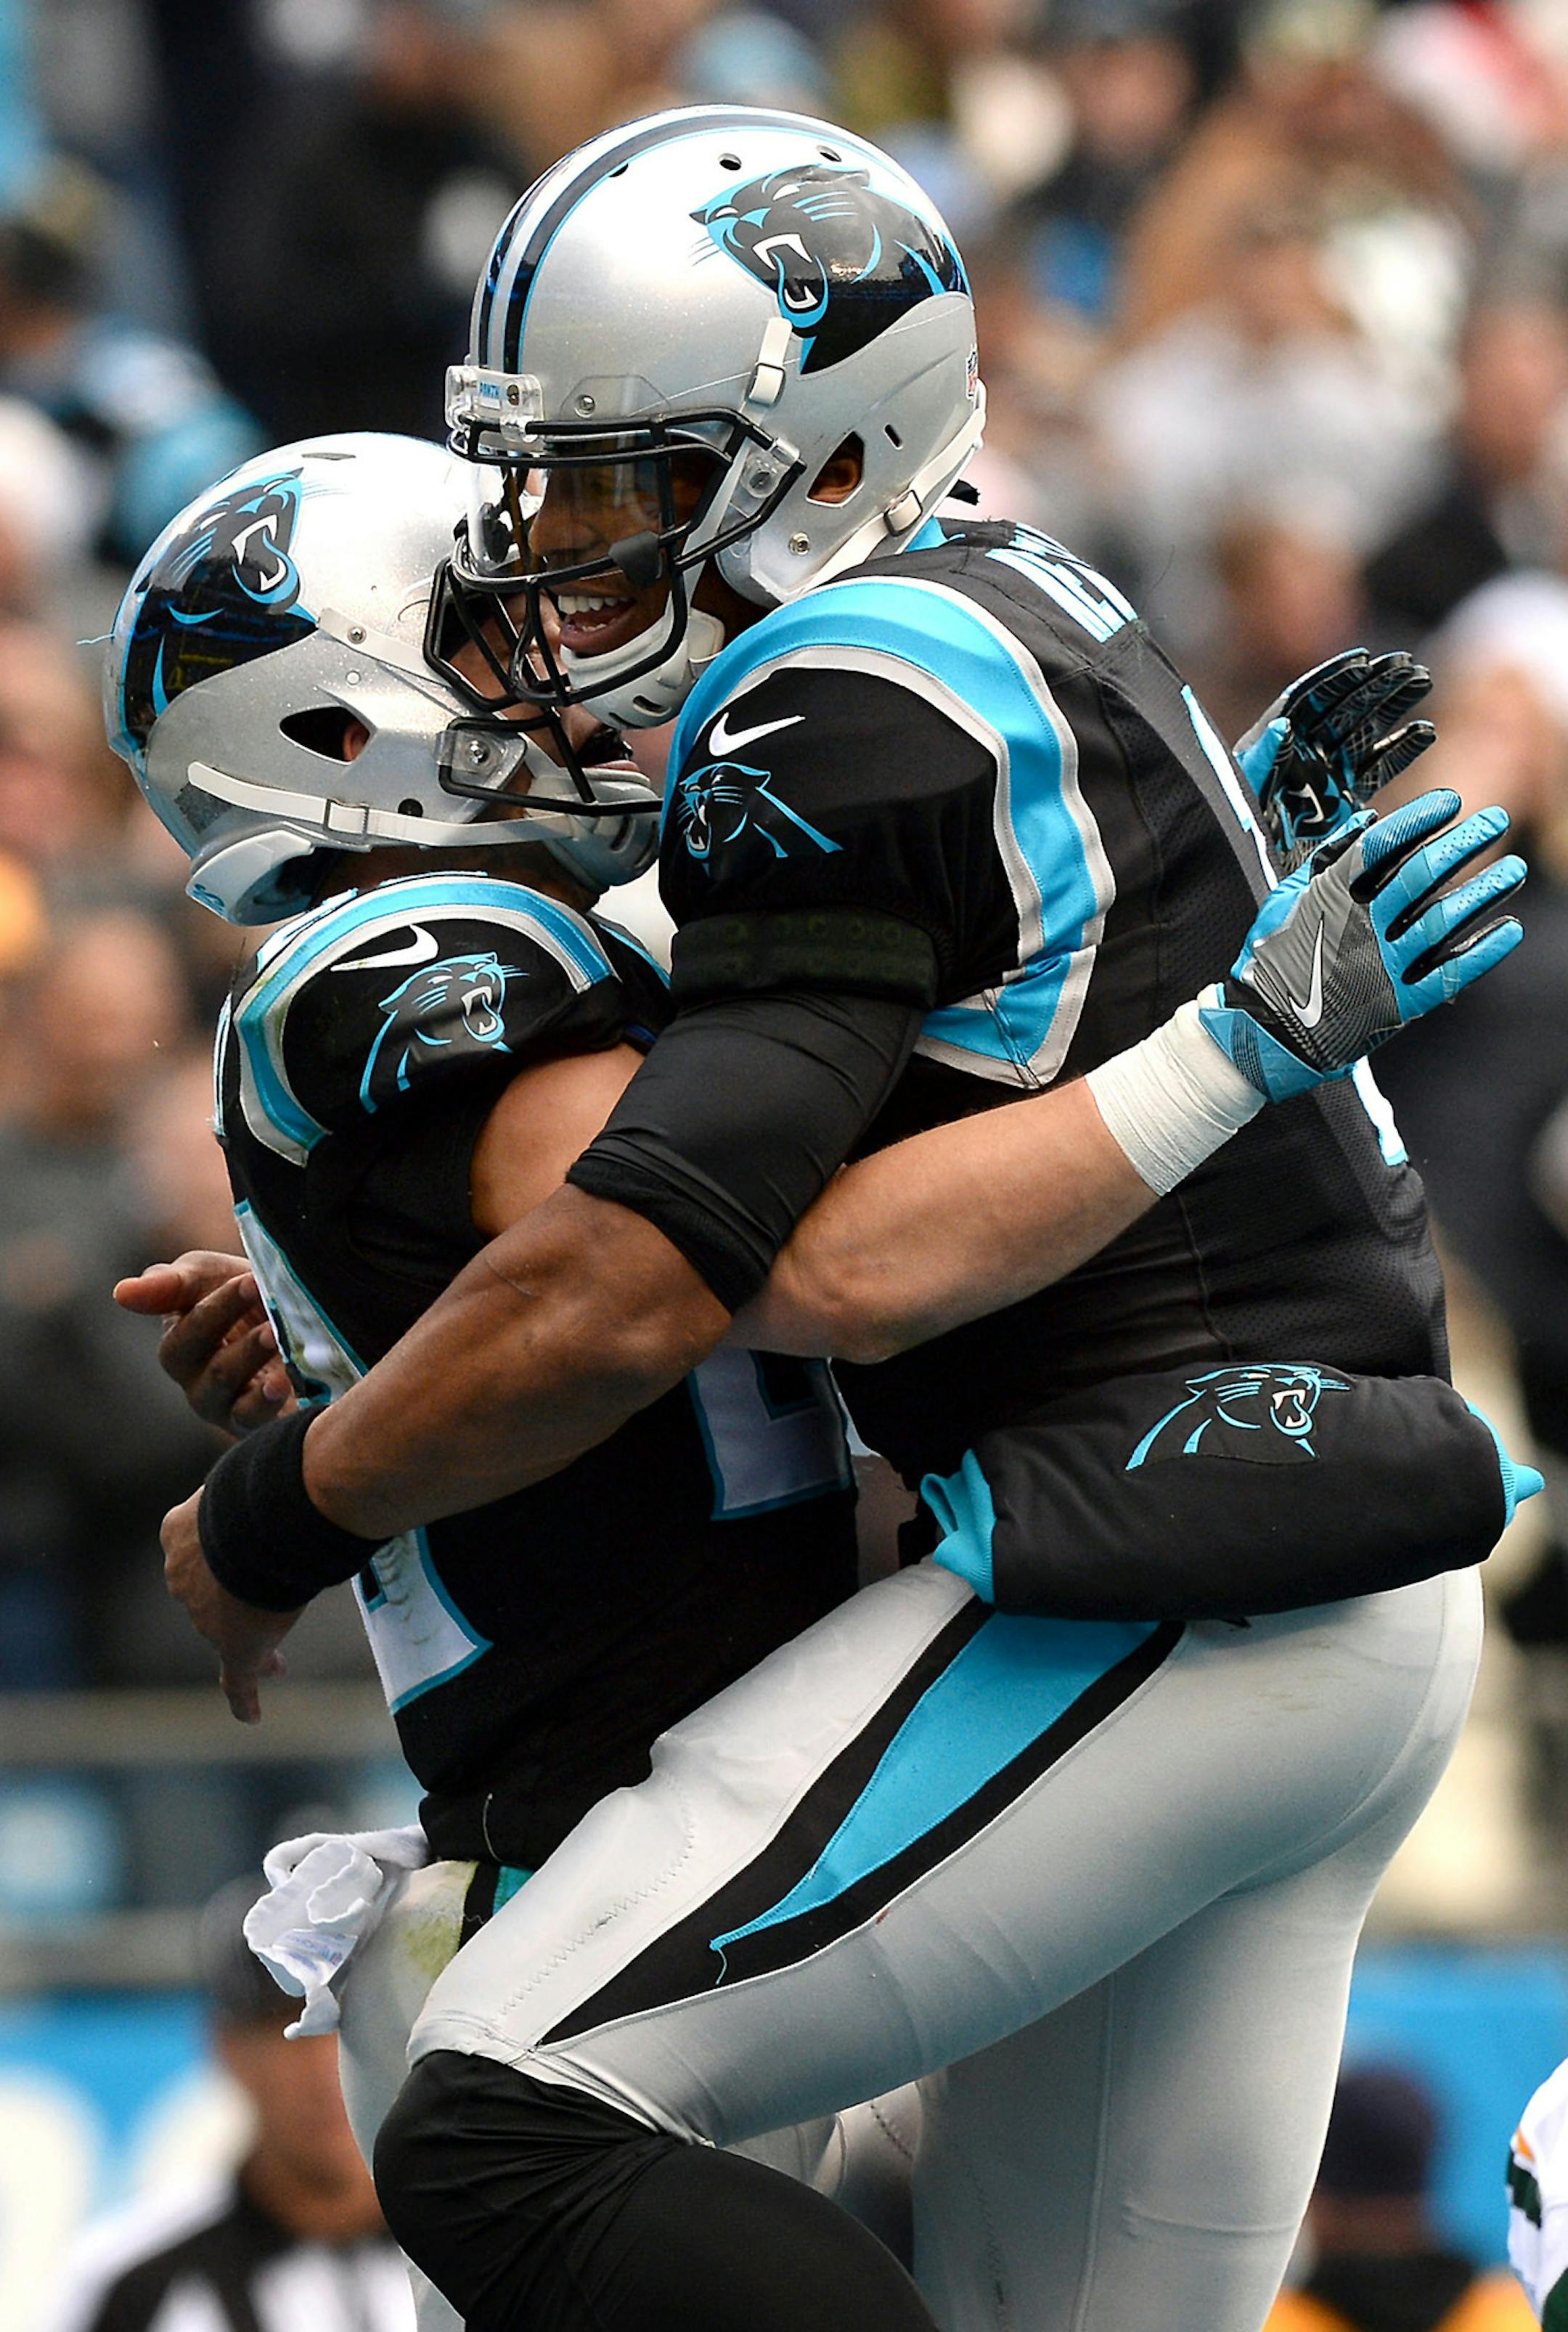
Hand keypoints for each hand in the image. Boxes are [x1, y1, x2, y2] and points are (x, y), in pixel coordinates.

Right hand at [115, 1252, 294, 1432]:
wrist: (295, 1320)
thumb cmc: (239, 1293)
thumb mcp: (205, 1276)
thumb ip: (167, 1284)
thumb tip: (121, 1293)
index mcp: (179, 1348)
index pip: (191, 1332)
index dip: (221, 1306)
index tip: (252, 1281)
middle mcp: (199, 1385)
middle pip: (217, 1370)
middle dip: (246, 1344)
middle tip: (275, 1322)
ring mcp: (229, 1409)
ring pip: (240, 1400)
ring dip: (259, 1373)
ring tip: (281, 1345)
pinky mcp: (261, 1424)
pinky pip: (258, 1420)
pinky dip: (271, 1402)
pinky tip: (287, 1381)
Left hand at [161, 1484, 299, 1722]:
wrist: (260, 1521)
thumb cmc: (262, 1486)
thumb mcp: (250, 1474)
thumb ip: (262, 1480)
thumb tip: (296, 1452)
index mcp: (179, 1531)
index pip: (197, 1550)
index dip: (219, 1557)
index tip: (240, 1563)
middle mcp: (183, 1576)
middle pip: (208, 1595)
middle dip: (230, 1603)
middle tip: (262, 1608)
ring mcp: (206, 1615)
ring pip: (225, 1633)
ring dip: (249, 1640)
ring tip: (277, 1661)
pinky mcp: (235, 1646)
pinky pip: (236, 1679)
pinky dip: (243, 1698)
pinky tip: (251, 1716)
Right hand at [1199, 788, 1524, 1103]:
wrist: (1266, 1035)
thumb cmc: (1274, 963)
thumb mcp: (1283, 902)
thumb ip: (1325, 859)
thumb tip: (1368, 820)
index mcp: (1328, 899)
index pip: (1381, 846)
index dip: (1418, 819)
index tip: (1450, 801)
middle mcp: (1358, 929)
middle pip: (1420, 876)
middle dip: (1463, 843)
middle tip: (1495, 820)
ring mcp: (1380, 968)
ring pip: (1443, 920)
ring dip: (1484, 890)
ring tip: (1514, 868)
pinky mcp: (1398, 1004)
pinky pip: (1450, 973)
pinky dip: (1484, 950)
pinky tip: (1509, 928)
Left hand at [1235, 648, 1435, 871]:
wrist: (1255, 875)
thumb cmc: (1241, 833)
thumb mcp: (1247, 795)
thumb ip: (1264, 761)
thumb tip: (1282, 726)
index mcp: (1275, 742)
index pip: (1308, 699)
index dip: (1335, 678)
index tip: (1364, 659)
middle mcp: (1303, 752)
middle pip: (1342, 706)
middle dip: (1374, 683)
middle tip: (1408, 664)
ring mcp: (1325, 774)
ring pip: (1364, 730)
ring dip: (1392, 706)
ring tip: (1422, 681)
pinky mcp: (1343, 800)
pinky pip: (1376, 767)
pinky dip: (1400, 750)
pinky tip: (1425, 732)